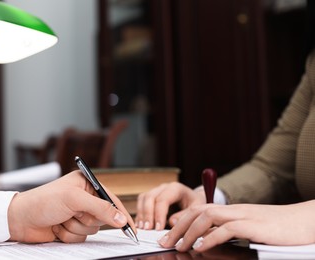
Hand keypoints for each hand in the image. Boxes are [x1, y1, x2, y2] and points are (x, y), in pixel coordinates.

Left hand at [7, 170, 134, 242]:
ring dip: (76, 228)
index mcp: (87, 184)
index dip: (121, 213)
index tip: (130, 228)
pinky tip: (57, 227)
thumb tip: (121, 219)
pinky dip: (69, 235)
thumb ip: (100, 208)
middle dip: (86, 219)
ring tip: (62, 219)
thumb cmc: (44, 201)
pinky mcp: (71, 228)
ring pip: (92, 230)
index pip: (110, 199)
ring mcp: (77, 214)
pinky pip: (81, 238)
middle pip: (102, 218)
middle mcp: (84, 199)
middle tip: (72, 213)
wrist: (20, 219)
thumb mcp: (74, 200)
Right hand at [135, 182, 204, 229]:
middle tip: (147, 229)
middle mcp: (163, 187)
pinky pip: (141, 203)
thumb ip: (185, 215)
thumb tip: (171, 222)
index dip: (158, 214)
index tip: (158, 229)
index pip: (162, 200)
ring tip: (142, 228)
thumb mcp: (196, 209)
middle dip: (147, 214)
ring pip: (143, 198)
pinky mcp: (151, 197)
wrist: (194, 199)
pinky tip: (141, 225)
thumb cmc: (196, 203)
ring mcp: (156, 191)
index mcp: (175, 188)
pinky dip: (140, 214)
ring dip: (141, 214)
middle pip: (150, 197)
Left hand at [157, 200, 314, 251]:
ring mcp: (244, 216)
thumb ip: (229, 232)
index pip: (200, 210)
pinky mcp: (255, 226)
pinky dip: (211, 237)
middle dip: (178, 226)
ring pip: (208, 217)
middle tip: (165, 242)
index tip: (169, 235)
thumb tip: (207, 241)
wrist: (307, 222)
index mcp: (232, 211)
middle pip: (198, 212)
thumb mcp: (251, 229)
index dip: (181, 221)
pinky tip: (201, 247)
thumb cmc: (280, 230)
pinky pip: (227, 229)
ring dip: (190, 232)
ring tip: (179, 246)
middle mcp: (235, 210)